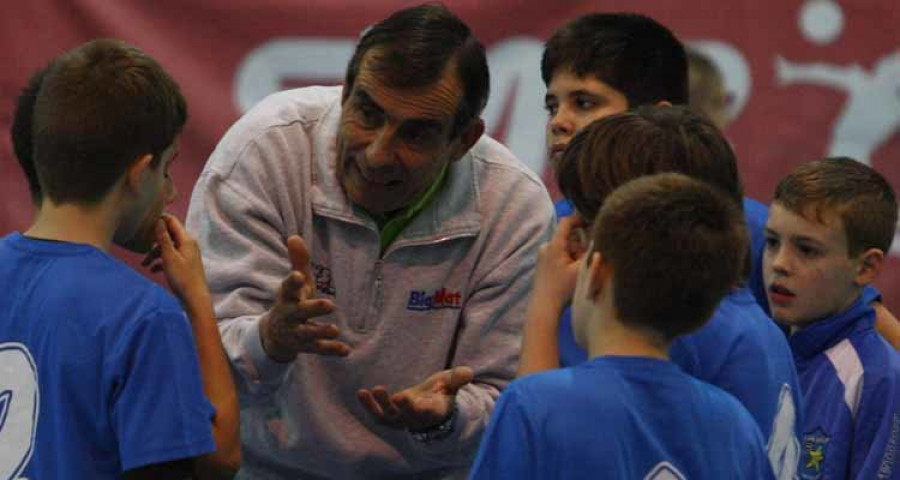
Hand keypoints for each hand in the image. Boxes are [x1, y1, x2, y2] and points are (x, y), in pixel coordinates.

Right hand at [144, 214, 210, 307]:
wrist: (194, 298)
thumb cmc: (182, 277)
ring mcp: (187, 255)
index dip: (159, 219)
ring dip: (155, 254)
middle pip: (168, 235)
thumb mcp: (169, 256)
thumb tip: (159, 220)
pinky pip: (170, 258)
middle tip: (141, 244)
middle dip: (154, 241)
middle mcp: (188, 244)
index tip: (145, 221)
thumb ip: (163, 238)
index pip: (172, 221)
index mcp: (187, 239)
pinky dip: (161, 263)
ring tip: (143, 264)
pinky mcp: (184, 264)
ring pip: (167, 248)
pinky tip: (152, 270)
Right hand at [259, 235, 348, 362]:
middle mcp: (290, 316)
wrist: (274, 335)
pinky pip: (319, 350)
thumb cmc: (291, 301)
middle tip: (330, 304)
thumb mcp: (296, 283)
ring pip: (308, 334)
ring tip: (334, 329)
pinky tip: (346, 350)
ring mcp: (297, 333)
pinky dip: (331, 351)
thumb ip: (298, 262)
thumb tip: (295, 237)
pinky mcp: (306, 347)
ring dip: (321, 331)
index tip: (298, 276)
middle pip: (299, 312)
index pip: (287, 289)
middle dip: (313, 309)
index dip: (292, 282)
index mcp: (287, 298)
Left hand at [357, 366, 473, 430]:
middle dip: (401, 407)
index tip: (407, 398)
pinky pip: (378, 416)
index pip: (426, 411)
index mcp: (434, 411)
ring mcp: (402, 420)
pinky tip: (361, 393)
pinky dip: (369, 406)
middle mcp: (417, 419)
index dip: (417, 407)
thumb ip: (458, 379)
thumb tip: (468, 373)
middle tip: (396, 396)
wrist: (432, 408)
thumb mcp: (452, 384)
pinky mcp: (390, 418)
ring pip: (389, 417)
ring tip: (367, 392)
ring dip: (378, 406)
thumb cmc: (443, 392)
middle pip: (407, 415)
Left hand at [533, 215, 588, 307]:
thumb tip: (598, 240)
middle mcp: (546, 246)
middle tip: (588, 259)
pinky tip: (572, 273)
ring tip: (580, 269)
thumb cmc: (563, 288)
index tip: (592, 220)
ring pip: (565, 247)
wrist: (544, 306)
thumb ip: (591, 253)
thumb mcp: (581, 270)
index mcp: (554, 245)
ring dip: (575, 254)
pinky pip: (559, 255)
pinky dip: (568, 259)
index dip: (580, 218)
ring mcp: (543, 255)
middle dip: (581, 245)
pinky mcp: (543, 263)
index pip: (567, 222)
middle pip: (568, 238)